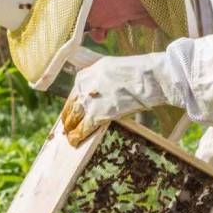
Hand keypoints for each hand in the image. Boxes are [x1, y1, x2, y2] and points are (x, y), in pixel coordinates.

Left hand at [60, 53, 176, 145]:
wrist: (145, 77)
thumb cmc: (136, 73)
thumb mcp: (110, 69)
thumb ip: (100, 81)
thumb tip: (101, 92)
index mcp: (85, 75)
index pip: (74, 94)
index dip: (73, 106)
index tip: (71, 113)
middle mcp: (82, 87)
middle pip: (71, 106)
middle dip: (68, 119)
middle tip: (66, 128)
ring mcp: (88, 101)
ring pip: (73, 118)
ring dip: (70, 129)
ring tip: (69, 138)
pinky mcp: (96, 115)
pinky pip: (82, 128)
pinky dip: (77, 136)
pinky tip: (75, 142)